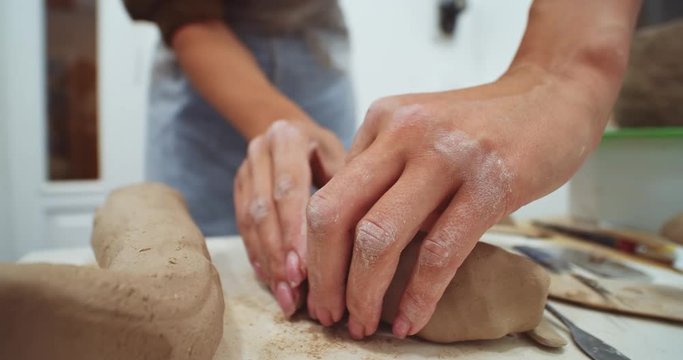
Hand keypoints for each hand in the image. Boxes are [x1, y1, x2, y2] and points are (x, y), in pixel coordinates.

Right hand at [234, 119, 344, 315]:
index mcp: (288, 137)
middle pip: (264, 208)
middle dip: (279, 254)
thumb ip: (346, 189)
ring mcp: (245, 169)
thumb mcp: (342, 156)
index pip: (288, 188)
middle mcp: (260, 150)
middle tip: (294, 291)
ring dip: (268, 262)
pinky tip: (271, 281)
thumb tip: (355, 242)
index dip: (294, 231)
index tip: (304, 270)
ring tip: (285, 297)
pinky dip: (258, 256)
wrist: (292, 131)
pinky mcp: (237, 189)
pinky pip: (243, 227)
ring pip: (249, 222)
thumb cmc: (329, 149)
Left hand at [306, 65, 606, 338]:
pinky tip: (409, 321)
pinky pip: (439, 253)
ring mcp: (446, 156)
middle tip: (328, 315)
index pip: (326, 196)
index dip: (313, 251)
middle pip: (334, 216)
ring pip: (378, 238)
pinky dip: (418, 296)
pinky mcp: (490, 184)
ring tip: (362, 324)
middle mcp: (403, 132)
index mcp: (381, 121)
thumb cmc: (484, 124)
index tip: (317, 287)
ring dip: (364, 293)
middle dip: (324, 276)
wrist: (553, 94)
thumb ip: (384, 172)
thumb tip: (348, 242)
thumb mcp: (420, 132)